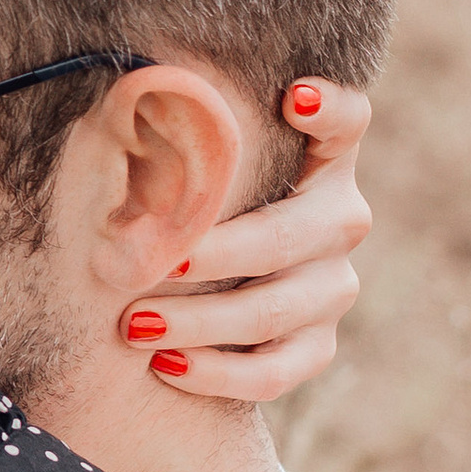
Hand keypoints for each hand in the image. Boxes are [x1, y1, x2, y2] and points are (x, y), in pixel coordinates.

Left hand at [118, 79, 370, 401]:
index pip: (348, 121)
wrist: (196, 281)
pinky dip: (218, 374)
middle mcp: (341, 218)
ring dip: (200, 321)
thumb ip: (185, 134)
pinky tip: (165, 366)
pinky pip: (276, 370)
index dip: (328, 108)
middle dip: (216, 254)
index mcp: (321, 159)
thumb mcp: (193, 160)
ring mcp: (334, 286)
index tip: (291, 97)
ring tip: (132, 324)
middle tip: (152, 262)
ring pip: (275, 310)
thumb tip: (122, 98)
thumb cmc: (186, 195)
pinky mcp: (318, 345)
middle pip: (287, 236)